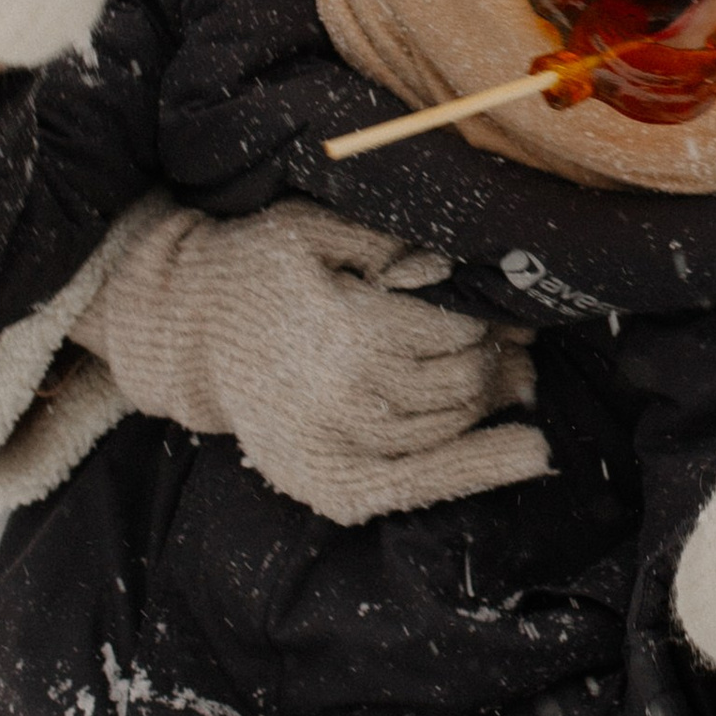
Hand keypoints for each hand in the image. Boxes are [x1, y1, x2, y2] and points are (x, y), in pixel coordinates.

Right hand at [76, 201, 546, 523]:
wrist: (185, 333)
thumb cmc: (254, 271)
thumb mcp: (313, 230)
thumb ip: (386, 244)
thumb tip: (454, 270)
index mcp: (348, 334)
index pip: (454, 332)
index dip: (486, 320)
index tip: (502, 310)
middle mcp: (348, 400)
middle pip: (462, 383)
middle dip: (497, 360)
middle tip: (518, 344)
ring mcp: (339, 451)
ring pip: (451, 428)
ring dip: (494, 405)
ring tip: (524, 381)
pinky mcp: (330, 486)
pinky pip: (423, 481)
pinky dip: (481, 467)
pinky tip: (530, 453)